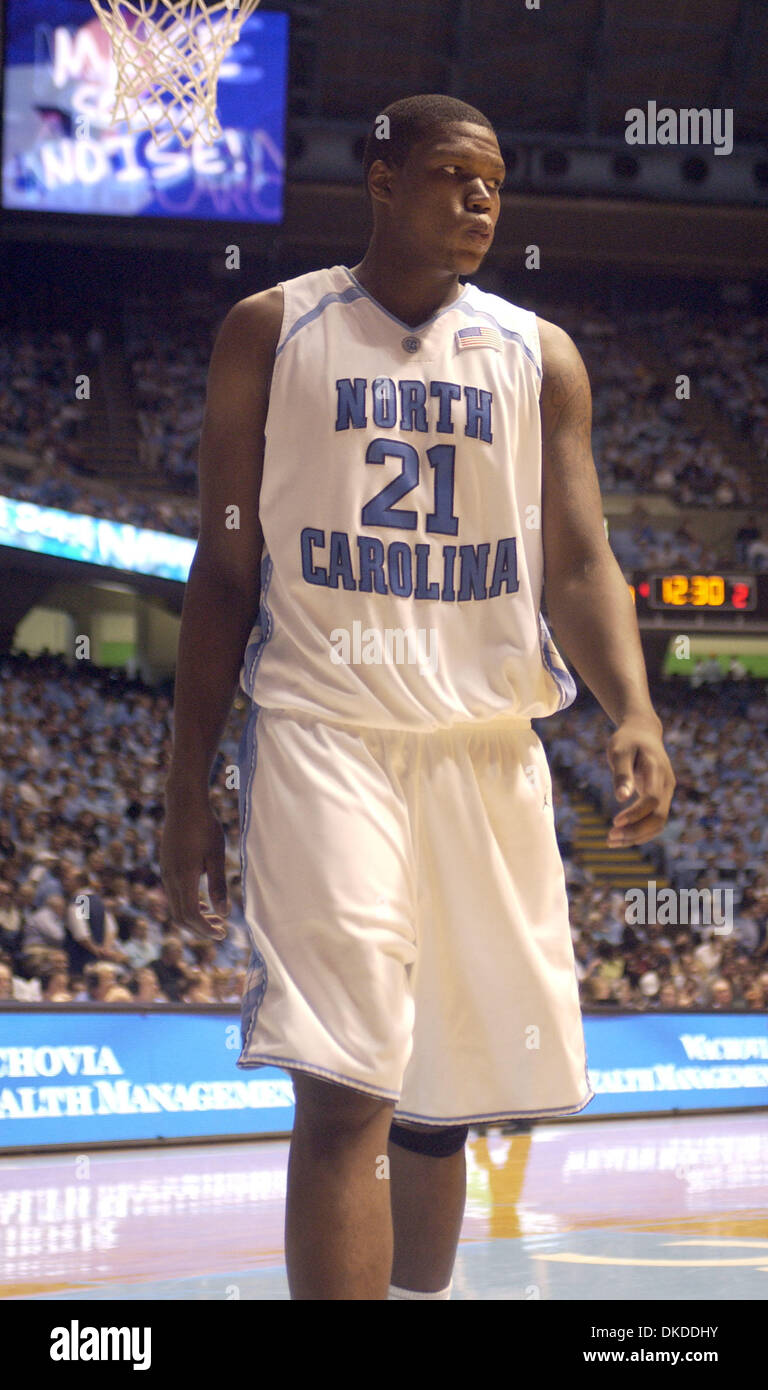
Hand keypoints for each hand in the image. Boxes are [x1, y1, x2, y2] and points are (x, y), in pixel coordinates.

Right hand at [160, 787, 229, 940]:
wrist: (184, 803)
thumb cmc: (204, 826)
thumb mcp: (216, 855)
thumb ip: (219, 885)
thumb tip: (225, 913)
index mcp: (183, 877)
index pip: (191, 915)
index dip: (205, 929)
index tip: (222, 933)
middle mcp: (170, 878)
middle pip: (180, 916)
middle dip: (200, 928)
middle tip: (222, 930)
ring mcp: (166, 872)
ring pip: (176, 906)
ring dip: (195, 917)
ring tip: (216, 918)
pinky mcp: (166, 867)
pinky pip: (175, 894)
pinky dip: (189, 904)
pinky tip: (204, 902)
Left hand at [605, 715, 674, 846]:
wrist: (643, 733)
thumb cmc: (628, 740)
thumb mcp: (619, 751)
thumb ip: (621, 773)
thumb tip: (621, 798)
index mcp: (657, 770)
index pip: (651, 799)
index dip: (635, 813)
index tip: (615, 821)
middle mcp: (666, 784)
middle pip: (658, 817)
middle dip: (635, 831)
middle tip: (610, 838)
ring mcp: (667, 792)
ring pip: (659, 823)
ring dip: (637, 836)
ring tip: (610, 841)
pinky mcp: (662, 798)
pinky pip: (655, 820)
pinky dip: (640, 832)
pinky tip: (621, 837)